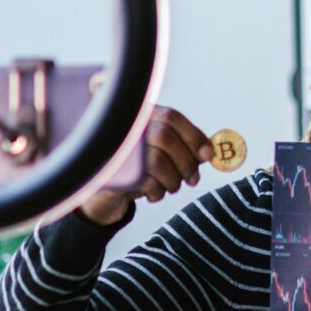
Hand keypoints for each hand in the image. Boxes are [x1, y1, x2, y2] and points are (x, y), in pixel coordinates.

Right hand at [77, 107, 212, 226]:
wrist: (102, 194)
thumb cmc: (136, 170)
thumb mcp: (160, 153)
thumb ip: (181, 147)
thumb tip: (207, 152)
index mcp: (139, 116)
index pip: (171, 117)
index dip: (193, 135)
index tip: (207, 154)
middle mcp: (125, 127)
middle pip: (165, 137)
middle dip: (186, 162)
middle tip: (193, 180)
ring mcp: (115, 148)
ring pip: (157, 161)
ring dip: (173, 180)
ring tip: (171, 187)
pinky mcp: (110, 171)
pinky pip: (144, 181)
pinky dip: (157, 192)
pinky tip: (154, 194)